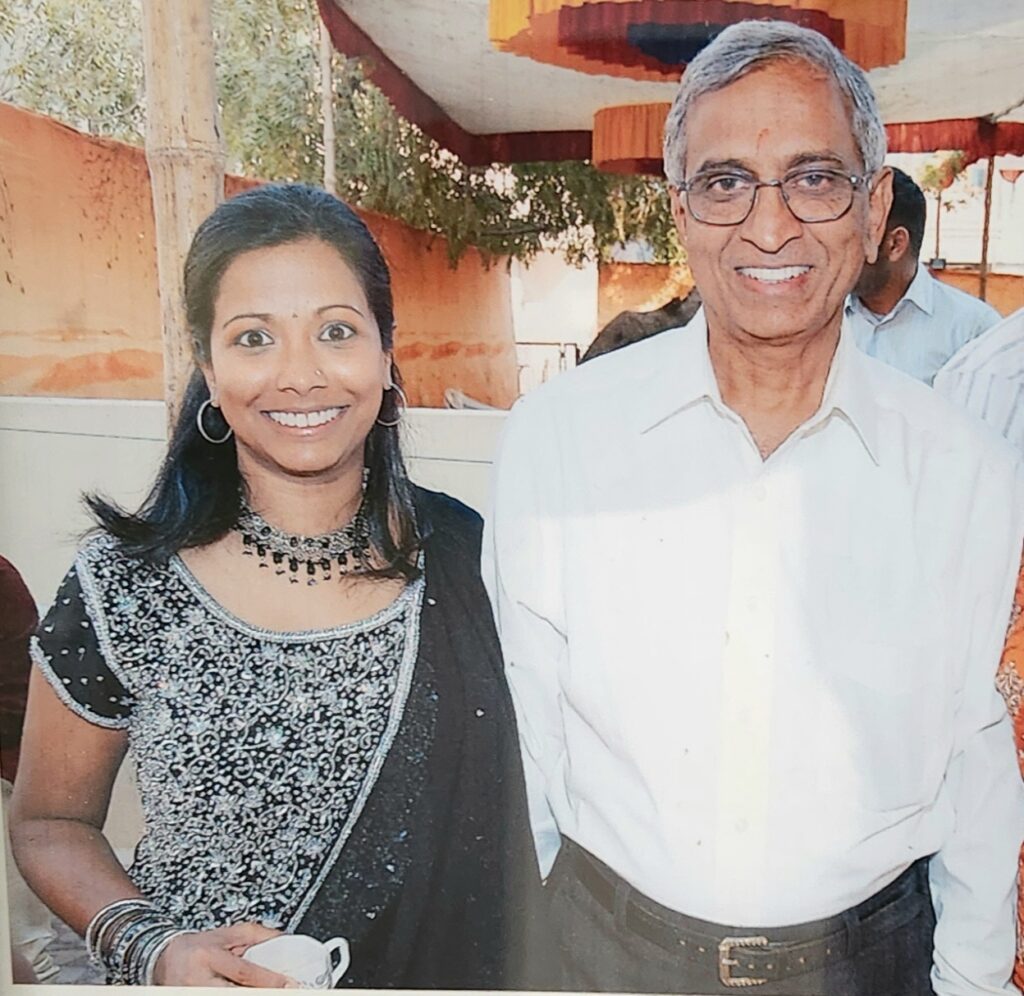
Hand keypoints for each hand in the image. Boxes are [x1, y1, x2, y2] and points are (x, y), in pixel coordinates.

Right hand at [152, 922, 294, 986]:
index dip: (268, 980)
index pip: (243, 972)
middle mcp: (199, 979)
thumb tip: (284, 940)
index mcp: (208, 956)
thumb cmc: (198, 946)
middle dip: (261, 992)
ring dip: (252, 994)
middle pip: (235, 992)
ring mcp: (193, 994)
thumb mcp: (228, 934)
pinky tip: (250, 992)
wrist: (164, 959)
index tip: (288, 983)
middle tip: (283, 991)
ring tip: (268, 990)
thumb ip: (257, 935)